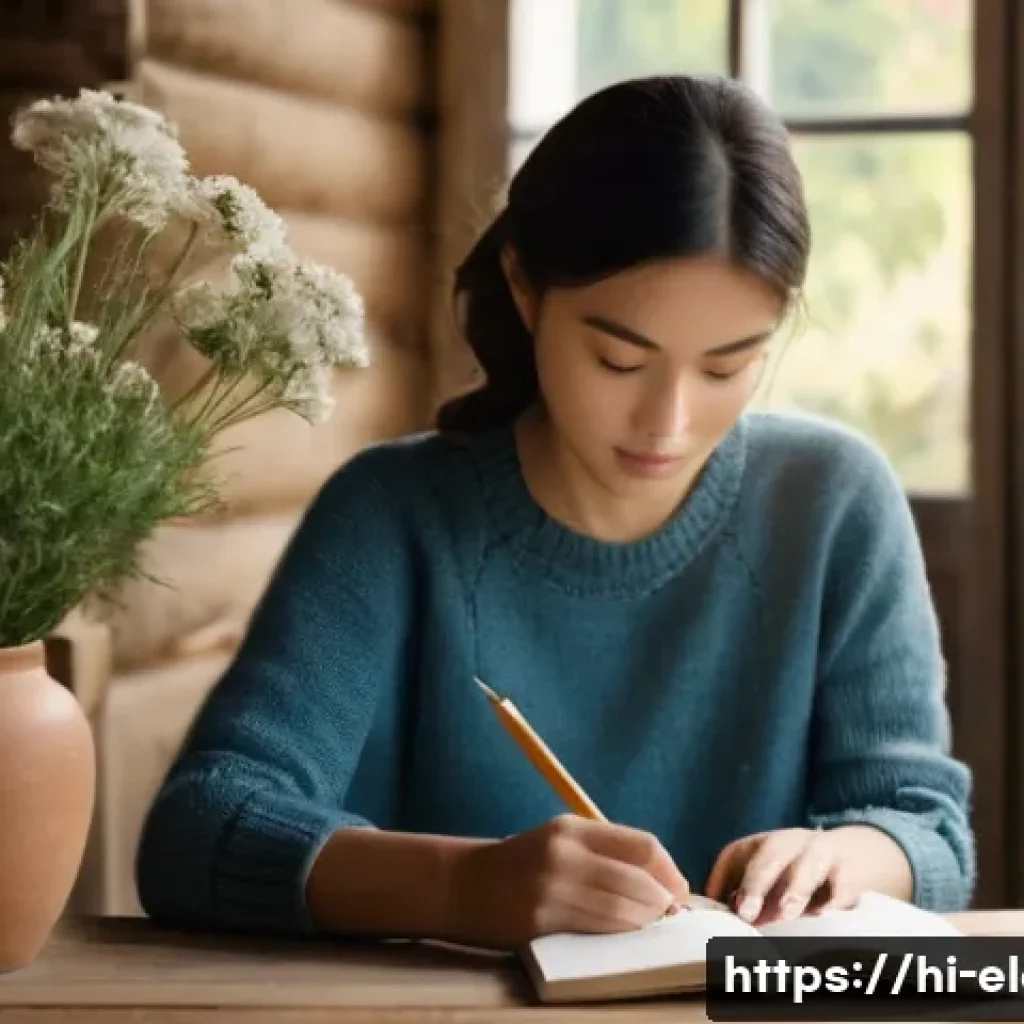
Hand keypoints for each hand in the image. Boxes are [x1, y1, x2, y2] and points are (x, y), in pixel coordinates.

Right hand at [448, 814, 690, 948]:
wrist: (463, 885)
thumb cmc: (521, 865)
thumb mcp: (560, 842)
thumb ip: (604, 853)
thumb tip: (662, 880)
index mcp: (573, 828)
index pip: (642, 845)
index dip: (669, 870)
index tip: (679, 888)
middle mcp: (565, 853)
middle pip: (638, 878)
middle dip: (663, 900)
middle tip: (671, 913)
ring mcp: (552, 887)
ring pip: (622, 908)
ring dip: (646, 921)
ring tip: (651, 925)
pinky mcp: (541, 919)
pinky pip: (597, 929)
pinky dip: (620, 933)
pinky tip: (625, 934)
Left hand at [705, 827, 870, 925]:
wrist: (855, 853)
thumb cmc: (798, 874)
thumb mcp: (770, 879)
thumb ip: (745, 897)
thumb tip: (719, 920)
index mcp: (762, 846)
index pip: (735, 855)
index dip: (723, 879)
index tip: (715, 905)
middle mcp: (789, 843)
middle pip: (769, 855)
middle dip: (756, 883)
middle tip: (746, 913)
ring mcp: (820, 853)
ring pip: (808, 863)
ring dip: (796, 887)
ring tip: (787, 912)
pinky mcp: (849, 870)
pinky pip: (843, 882)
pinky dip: (837, 896)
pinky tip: (828, 911)